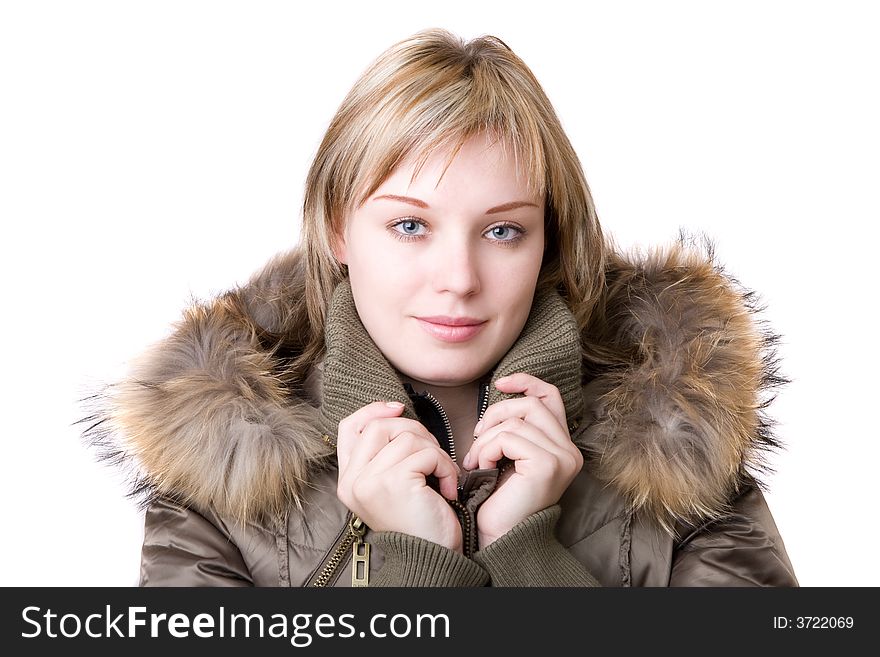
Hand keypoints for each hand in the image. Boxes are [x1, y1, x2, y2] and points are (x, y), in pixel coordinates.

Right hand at [336, 401, 462, 550]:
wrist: (431, 558)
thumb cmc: (418, 521)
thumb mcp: (392, 485)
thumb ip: (384, 454)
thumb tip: (396, 411)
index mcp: (349, 480)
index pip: (349, 428)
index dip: (373, 410)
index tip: (398, 407)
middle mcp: (353, 481)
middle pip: (380, 426)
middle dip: (414, 430)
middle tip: (432, 454)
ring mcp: (370, 481)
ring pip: (407, 437)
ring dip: (435, 452)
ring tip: (442, 476)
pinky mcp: (393, 482)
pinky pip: (426, 453)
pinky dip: (446, 465)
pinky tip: (448, 488)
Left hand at [464, 373, 582, 547]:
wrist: (500, 537)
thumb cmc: (499, 499)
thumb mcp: (509, 456)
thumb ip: (515, 429)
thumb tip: (503, 391)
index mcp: (562, 446)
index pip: (550, 397)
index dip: (526, 382)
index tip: (499, 383)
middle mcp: (569, 451)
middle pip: (531, 404)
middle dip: (497, 413)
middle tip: (477, 436)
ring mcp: (561, 457)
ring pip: (515, 422)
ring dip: (486, 439)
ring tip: (476, 460)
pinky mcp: (547, 465)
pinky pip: (508, 438)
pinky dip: (487, 450)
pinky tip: (481, 468)